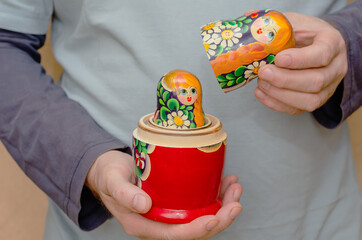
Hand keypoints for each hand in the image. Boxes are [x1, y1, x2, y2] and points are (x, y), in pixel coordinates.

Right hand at [86, 150, 242, 239]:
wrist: (108, 171)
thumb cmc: (109, 176)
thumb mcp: (112, 182)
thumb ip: (125, 194)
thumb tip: (144, 205)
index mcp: (143, 224)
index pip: (174, 235)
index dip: (197, 229)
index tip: (216, 217)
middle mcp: (159, 223)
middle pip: (194, 229)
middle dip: (220, 218)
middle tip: (236, 200)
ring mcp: (168, 213)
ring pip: (200, 216)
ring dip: (222, 205)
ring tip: (235, 186)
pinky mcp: (174, 201)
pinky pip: (198, 204)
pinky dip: (214, 194)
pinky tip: (224, 181)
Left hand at [255, 12, 347, 113]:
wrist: (313, 46)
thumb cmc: (302, 34)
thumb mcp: (293, 22)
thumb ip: (276, 24)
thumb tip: (249, 18)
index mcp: (332, 43)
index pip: (322, 55)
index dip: (299, 60)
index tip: (278, 58)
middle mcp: (335, 68)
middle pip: (316, 81)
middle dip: (285, 80)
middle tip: (264, 72)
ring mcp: (327, 87)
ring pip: (310, 100)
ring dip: (280, 94)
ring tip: (261, 83)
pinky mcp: (314, 100)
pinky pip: (298, 109)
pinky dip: (276, 104)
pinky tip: (261, 93)